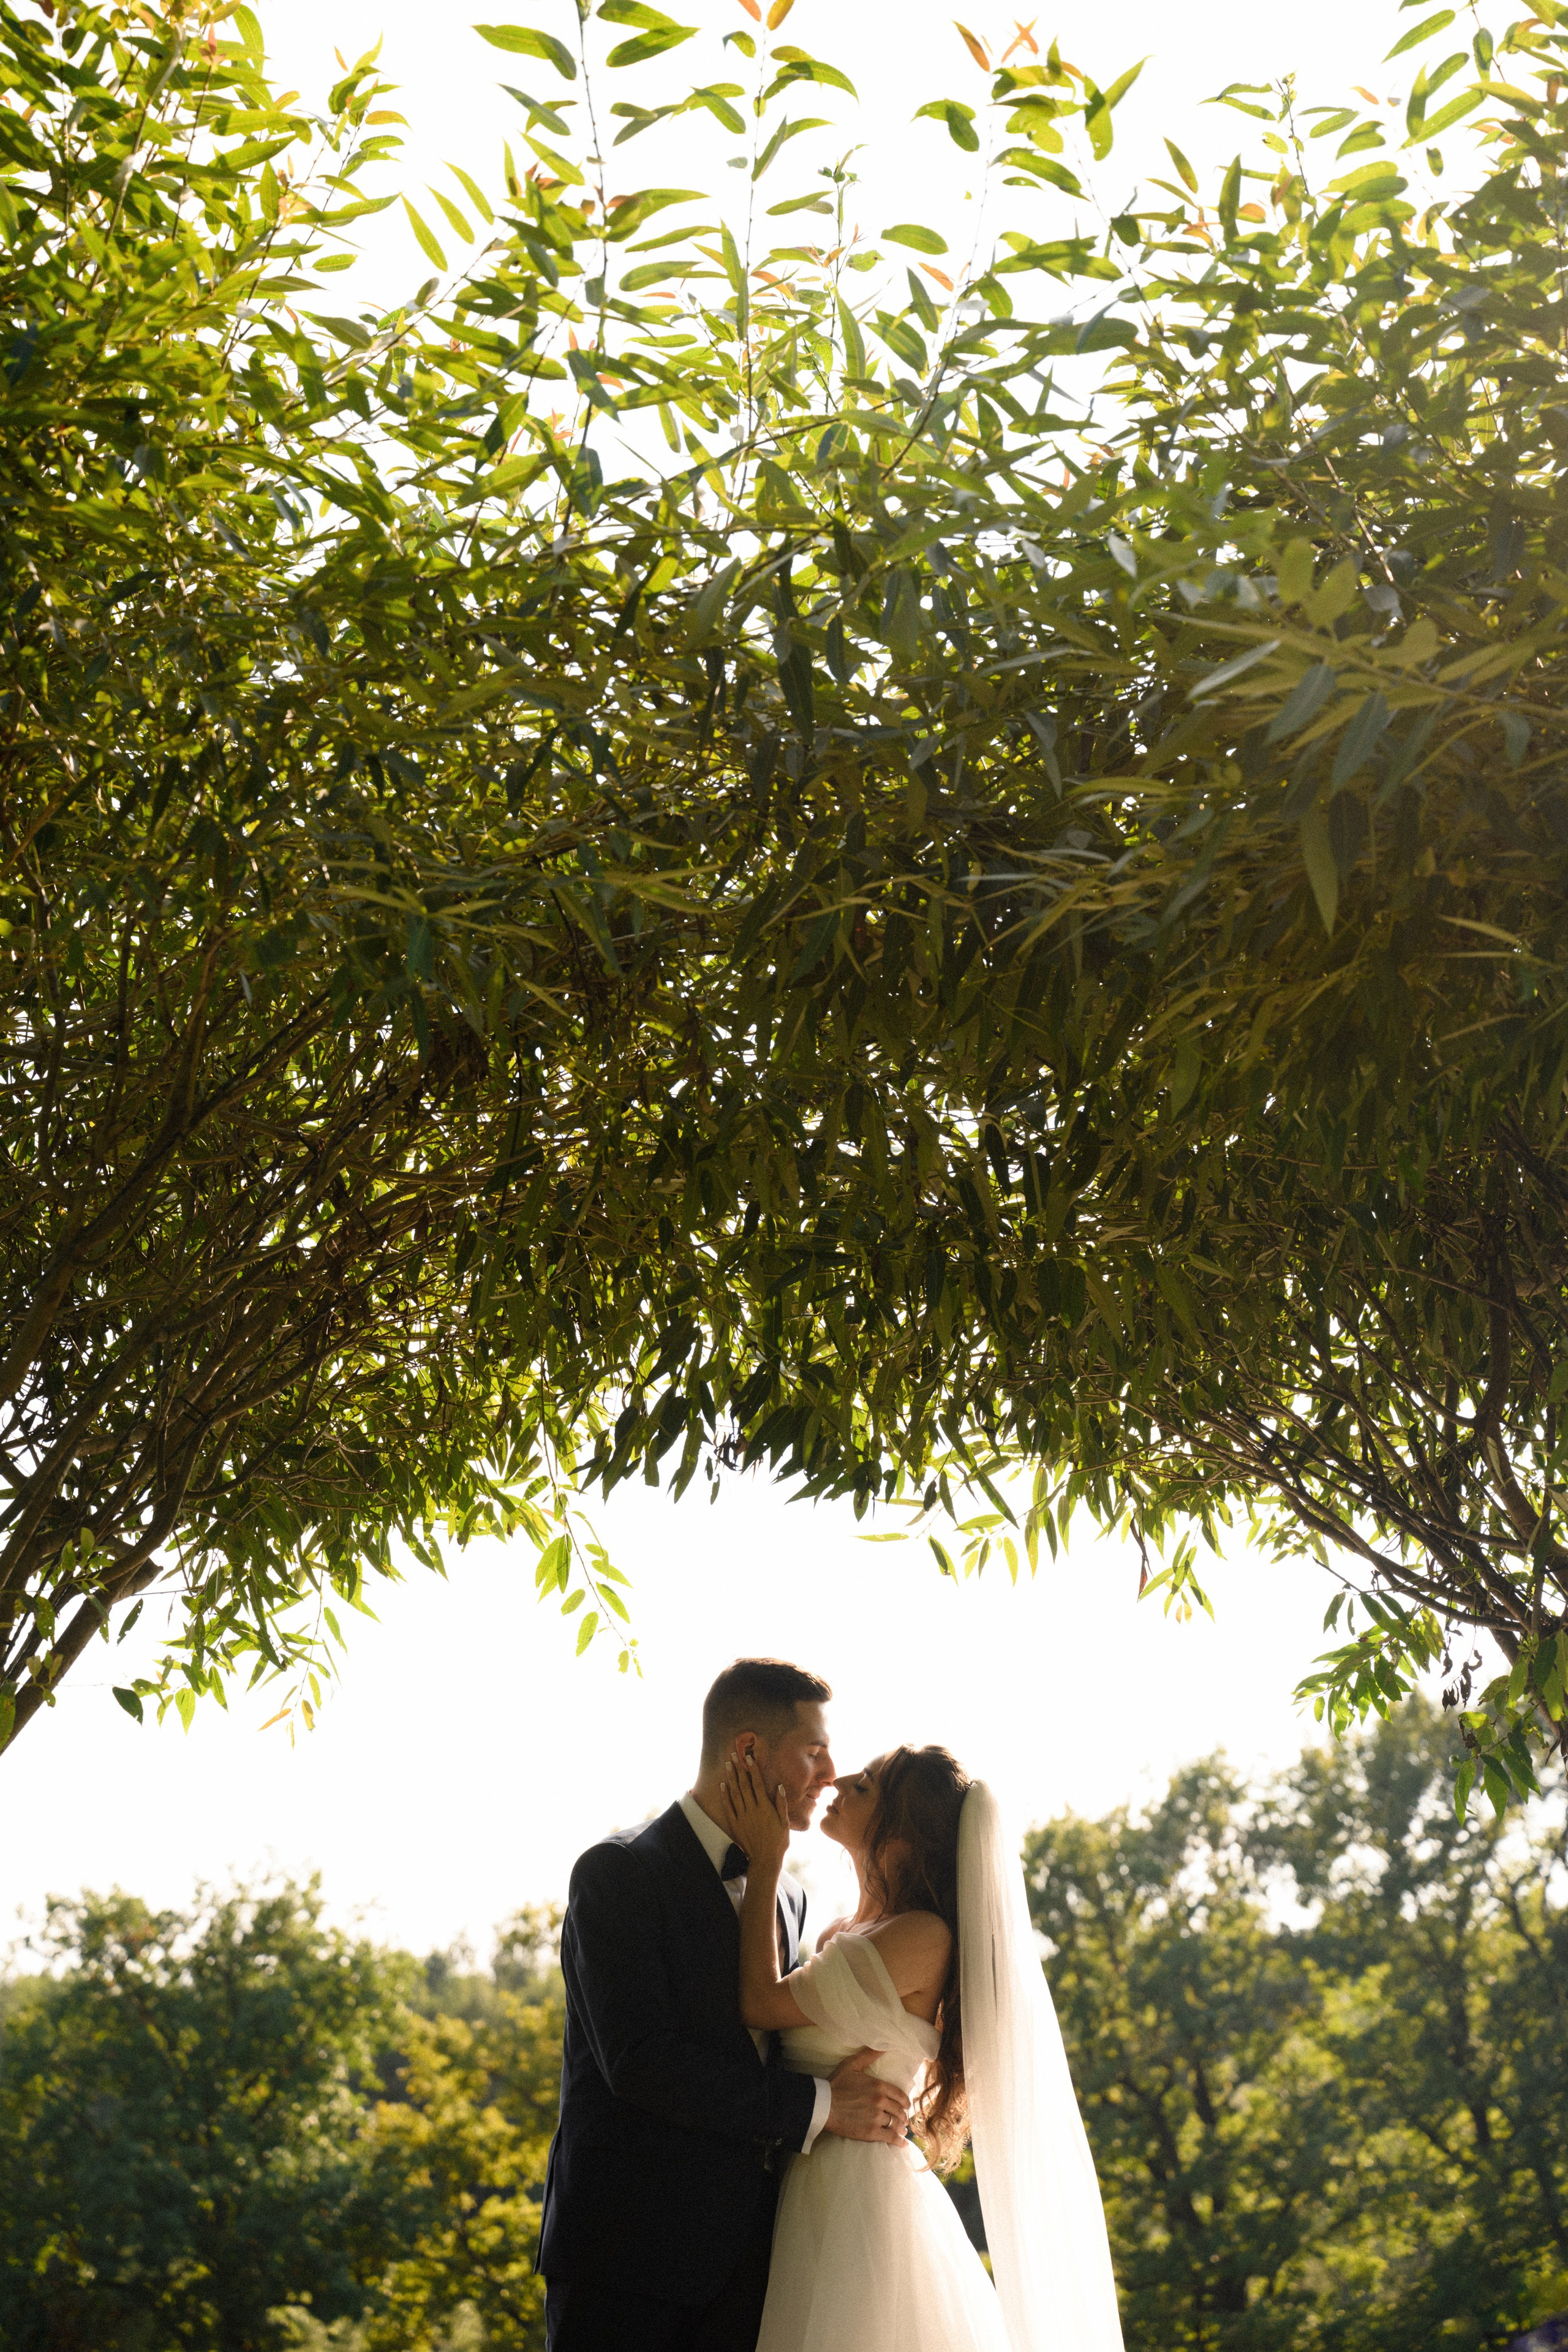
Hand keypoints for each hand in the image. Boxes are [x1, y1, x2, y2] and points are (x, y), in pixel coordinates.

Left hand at [720, 1751, 790, 1873]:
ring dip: (731, 1778)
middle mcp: (752, 1810)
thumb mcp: (785, 1823)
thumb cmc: (778, 1842)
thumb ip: (781, 1804)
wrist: (765, 1860)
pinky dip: (725, 1796)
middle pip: (744, 1785)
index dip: (753, 1770)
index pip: (757, 1784)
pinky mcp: (735, 1825)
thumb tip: (779, 1786)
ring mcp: (742, 1817)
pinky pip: (728, 1807)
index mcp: (765, 1808)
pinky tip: (723, 1786)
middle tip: (734, 1755)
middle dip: (739, 1769)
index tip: (749, 1758)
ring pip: (735, 1794)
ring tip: (728, 1765)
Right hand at [823, 2048, 908, 2145]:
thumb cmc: (836, 2084)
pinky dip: (898, 2141)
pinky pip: (890, 2137)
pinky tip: (902, 2143)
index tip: (906, 2106)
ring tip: (902, 2130)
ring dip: (901, 2127)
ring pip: (896, 2124)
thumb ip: (869, 2054)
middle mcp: (880, 2101)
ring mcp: (876, 2118)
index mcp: (878, 2086)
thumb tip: (884, 2045)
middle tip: (903, 2119)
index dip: (905, 2101)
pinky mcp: (871, 2132)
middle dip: (903, 2115)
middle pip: (899, 2110)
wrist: (823, 2105)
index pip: (899, 2095)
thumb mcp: (852, 2065)